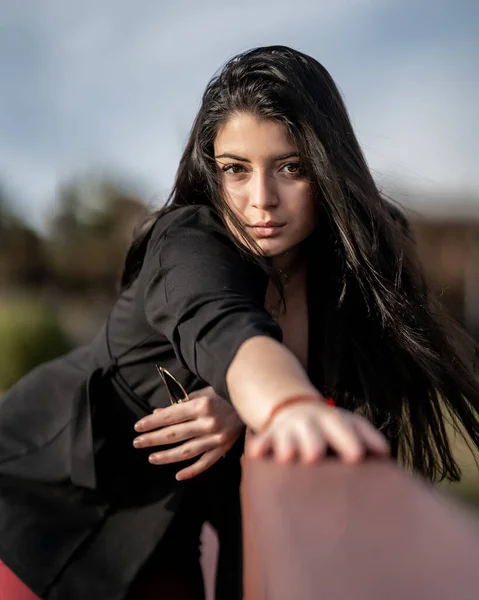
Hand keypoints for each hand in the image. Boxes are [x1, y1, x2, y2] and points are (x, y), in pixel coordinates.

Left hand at [133, 387, 244, 480]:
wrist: (253, 401)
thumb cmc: (224, 393)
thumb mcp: (203, 392)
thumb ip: (180, 403)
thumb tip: (157, 413)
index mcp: (201, 405)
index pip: (170, 416)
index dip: (152, 422)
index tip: (137, 427)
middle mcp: (208, 422)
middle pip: (174, 434)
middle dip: (153, 439)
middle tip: (137, 443)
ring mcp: (216, 438)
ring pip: (186, 451)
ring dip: (166, 456)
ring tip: (151, 458)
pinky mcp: (224, 448)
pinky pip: (205, 462)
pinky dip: (191, 471)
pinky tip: (178, 475)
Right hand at [247, 402, 389, 463]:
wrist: (294, 406)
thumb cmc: (330, 425)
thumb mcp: (348, 423)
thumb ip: (366, 436)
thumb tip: (385, 452)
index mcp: (333, 419)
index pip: (343, 428)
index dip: (349, 440)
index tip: (357, 456)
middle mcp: (310, 422)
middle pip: (314, 432)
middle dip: (314, 442)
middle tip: (315, 456)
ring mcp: (289, 428)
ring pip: (288, 436)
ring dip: (287, 445)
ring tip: (287, 457)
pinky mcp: (272, 435)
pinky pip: (264, 440)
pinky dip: (260, 446)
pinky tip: (256, 453)